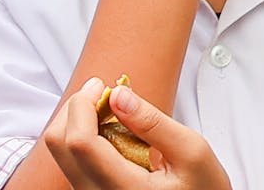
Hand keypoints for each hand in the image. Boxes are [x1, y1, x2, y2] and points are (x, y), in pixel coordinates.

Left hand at [39, 78, 228, 189]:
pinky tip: (111, 132)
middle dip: (75, 109)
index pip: (80, 143)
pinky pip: (73, 162)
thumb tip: (118, 95)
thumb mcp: (192, 153)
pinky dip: (84, 139)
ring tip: (111, 113)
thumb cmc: (204, 189)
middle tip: (102, 93)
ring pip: (62, 153)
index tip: (100, 85)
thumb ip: (153, 123)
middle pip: (59, 145)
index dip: (82, 105)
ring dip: (78, 123)